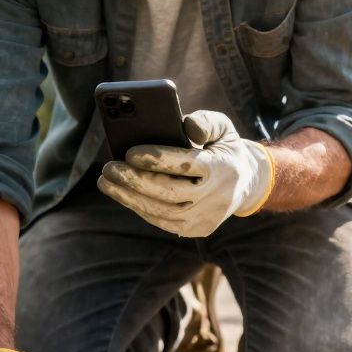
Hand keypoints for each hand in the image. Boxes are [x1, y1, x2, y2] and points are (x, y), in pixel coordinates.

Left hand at [98, 110, 275, 237]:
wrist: (245, 183)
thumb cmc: (224, 149)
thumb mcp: (223, 128)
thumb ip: (205, 121)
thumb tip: (185, 125)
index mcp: (223, 168)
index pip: (188, 164)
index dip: (158, 159)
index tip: (129, 152)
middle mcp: (216, 197)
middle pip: (170, 192)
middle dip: (135, 181)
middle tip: (109, 168)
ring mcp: (206, 218)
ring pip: (161, 211)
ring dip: (129, 197)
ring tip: (106, 181)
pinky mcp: (196, 230)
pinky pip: (161, 221)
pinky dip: (138, 207)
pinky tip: (121, 193)